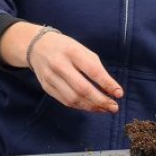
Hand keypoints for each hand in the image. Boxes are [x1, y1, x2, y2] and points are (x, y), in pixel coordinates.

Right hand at [7, 25, 121, 113]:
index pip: (92, 70)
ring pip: (73, 99)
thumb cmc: (66, 48)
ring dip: (91, 107)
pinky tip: (91, 106)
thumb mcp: (82, 50)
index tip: (119, 93)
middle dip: (100, 100)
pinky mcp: (46, 87)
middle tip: (114, 107)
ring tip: (105, 109)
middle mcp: (59, 65)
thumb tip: (111, 89)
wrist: (37, 46)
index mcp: (71, 51)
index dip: (107, 84)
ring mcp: (50, 77)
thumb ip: (96, 67)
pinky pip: (65, 101)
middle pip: (82, 89)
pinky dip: (80, 106)